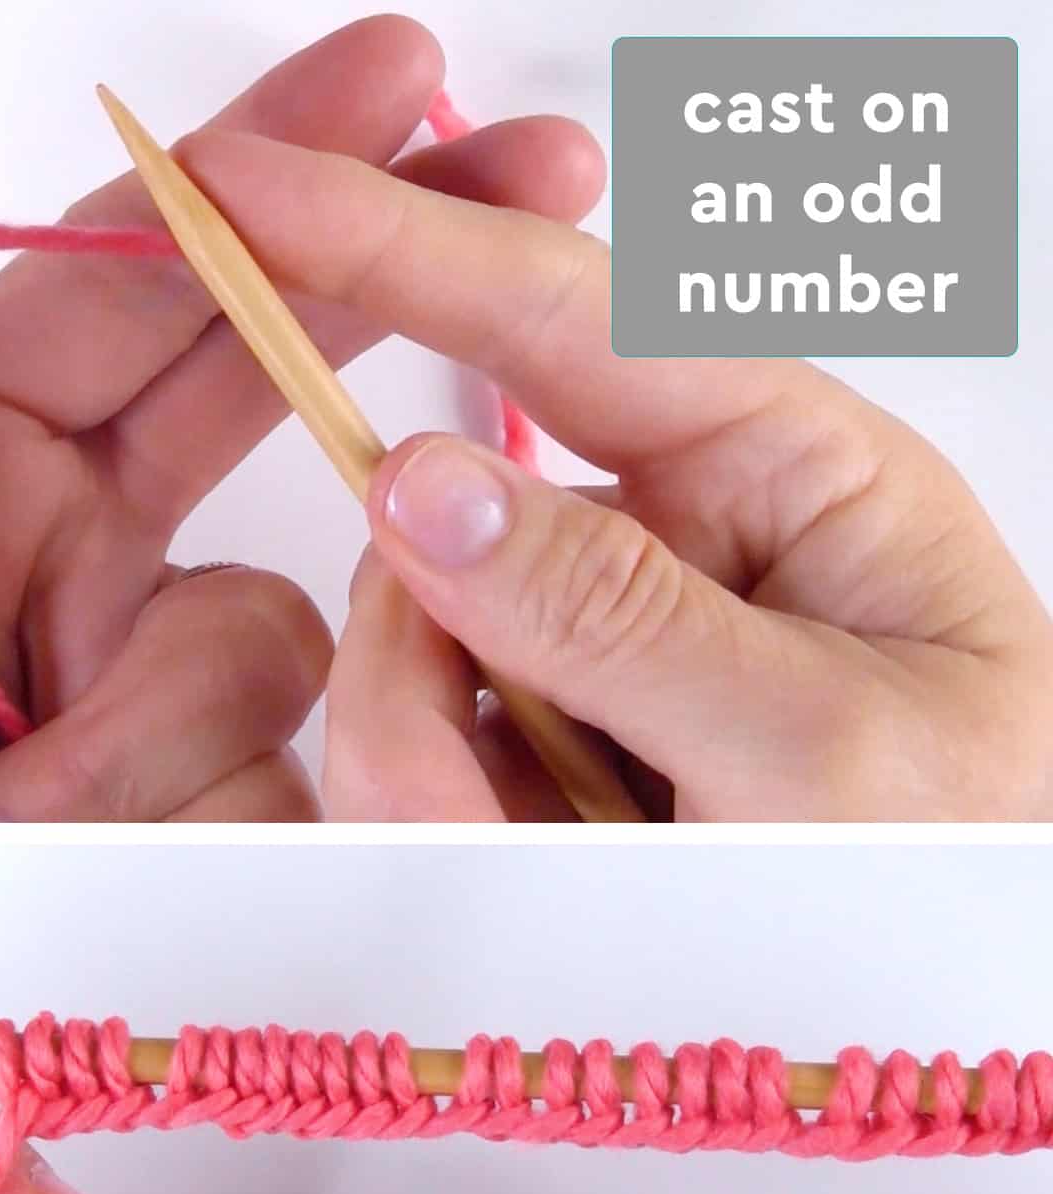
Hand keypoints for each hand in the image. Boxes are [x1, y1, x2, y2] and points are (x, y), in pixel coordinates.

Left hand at [0, 17, 605, 821]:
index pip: (129, 285)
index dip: (265, 176)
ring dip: (156, 742)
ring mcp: (157, 685)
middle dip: (389, 274)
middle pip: (266, 398)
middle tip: (537, 164)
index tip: (393, 82)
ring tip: (7, 829)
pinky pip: (285, 789)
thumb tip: (128, 582)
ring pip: (286, 652)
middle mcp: (72, 563)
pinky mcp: (219, 798)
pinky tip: (101, 884)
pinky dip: (203, 835)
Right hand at [176, 126, 1052, 820]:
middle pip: (446, 520)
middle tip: (459, 798)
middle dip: (419, 652)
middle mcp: (673, 532)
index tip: (242, 193)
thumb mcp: (822, 744)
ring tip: (550, 860)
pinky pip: (438, 743)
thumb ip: (619, 619)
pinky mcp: (559, 732)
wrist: (970, 981)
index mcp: (779, 465)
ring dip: (436, 763)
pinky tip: (546, 866)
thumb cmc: (968, 845)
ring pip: (420, 648)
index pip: (568, 314)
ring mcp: (604, 638)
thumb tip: (419, 492)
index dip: (391, 241)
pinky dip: (452, 813)